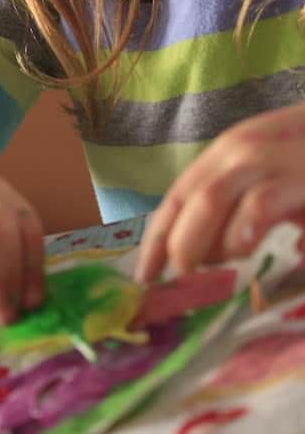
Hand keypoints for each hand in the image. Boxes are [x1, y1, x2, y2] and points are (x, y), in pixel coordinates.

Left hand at [134, 104, 304, 282]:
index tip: (143, 277)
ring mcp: (268, 158)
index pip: (178, 196)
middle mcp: (239, 150)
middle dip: (177, 246)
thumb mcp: (272, 177)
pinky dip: (245, 228)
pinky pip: (260, 203)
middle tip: (181, 282)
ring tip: (209, 274)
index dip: (156, 237)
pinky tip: (244, 248)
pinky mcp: (297, 176)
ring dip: (204, 242)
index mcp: (226, 153)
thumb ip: (243, 210)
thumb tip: (221, 254)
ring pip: (213, 199)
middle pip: (190, 200)